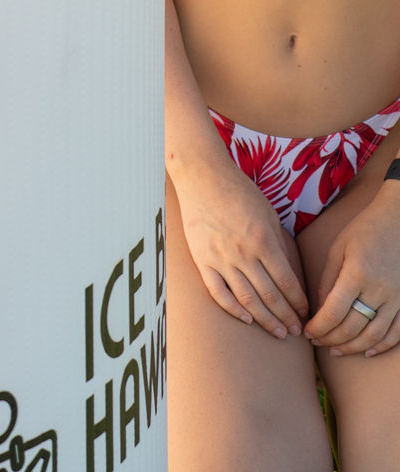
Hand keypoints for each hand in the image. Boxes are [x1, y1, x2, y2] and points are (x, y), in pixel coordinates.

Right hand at [175, 160, 308, 337]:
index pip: (286, 281)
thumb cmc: (239, 191)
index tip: (306, 313)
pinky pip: (218, 292)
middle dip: (286, 316)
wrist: (202, 177)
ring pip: (246, 299)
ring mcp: (221, 258)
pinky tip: (246, 319)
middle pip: (269, 295)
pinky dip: (233, 309)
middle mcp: (243, 253)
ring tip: (279, 332)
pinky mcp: (202, 260)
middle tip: (297, 331)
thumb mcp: (268, 213)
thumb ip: (278, 243)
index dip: (298, 301)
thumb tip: (288, 271)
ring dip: (265, 319)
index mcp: (262, 240)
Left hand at [304, 182, 399, 357]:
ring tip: (336, 350)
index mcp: (356, 274)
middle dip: (331, 339)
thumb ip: (329, 279)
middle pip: (352, 328)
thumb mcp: (339, 249)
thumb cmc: (364, 231)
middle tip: (317, 342)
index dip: (318, 327)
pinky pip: (396, 333)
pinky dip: (381, 346)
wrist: (397, 222)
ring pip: (374, 336)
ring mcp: (395, 299)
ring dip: (353, 348)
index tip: (307, 332)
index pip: (334, 312)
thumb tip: (320, 309)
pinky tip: (367, 351)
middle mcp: (378, 290)